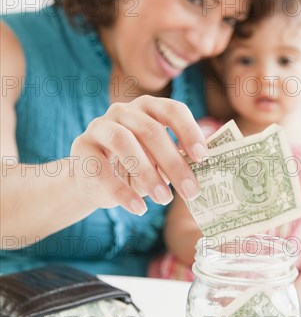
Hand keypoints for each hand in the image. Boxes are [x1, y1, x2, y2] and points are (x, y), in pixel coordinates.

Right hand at [70, 96, 207, 214]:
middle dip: (174, 163)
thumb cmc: (134, 168)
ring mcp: (100, 126)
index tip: (203, 157)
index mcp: (148, 108)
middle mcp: (124, 111)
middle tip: (191, 191)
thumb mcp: (158, 163)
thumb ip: (177, 161)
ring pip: (124, 142)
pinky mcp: (81, 146)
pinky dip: (122, 192)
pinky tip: (139, 208)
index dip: (189, 132)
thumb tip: (201, 174)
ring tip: (165, 199)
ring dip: (148, 173)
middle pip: (151, 130)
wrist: (92, 180)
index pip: (172, 110)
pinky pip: (101, 169)